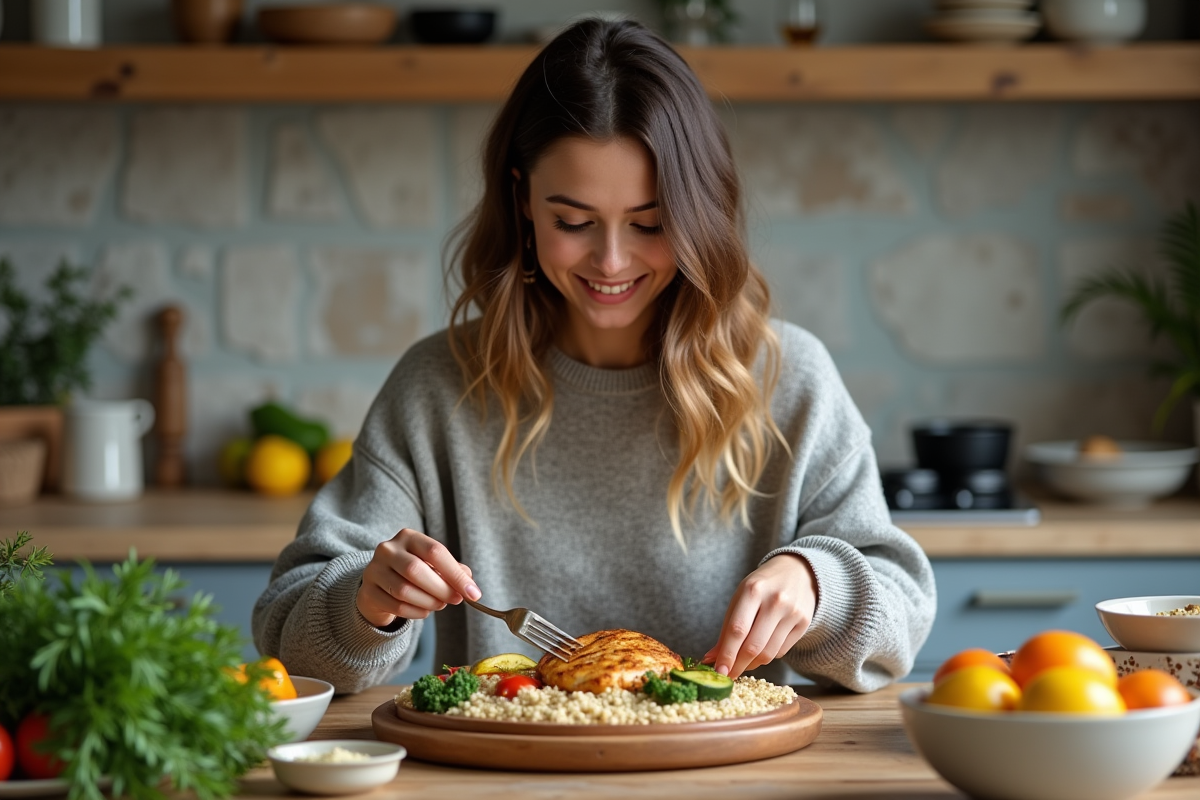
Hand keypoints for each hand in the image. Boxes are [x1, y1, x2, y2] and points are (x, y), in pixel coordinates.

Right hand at [356, 528, 480, 627]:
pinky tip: (424, 611)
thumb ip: (452, 571)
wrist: (380, 585)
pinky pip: (396, 606)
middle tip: (456, 600)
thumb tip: (470, 585)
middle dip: (442, 589)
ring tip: (439, 604)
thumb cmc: (413, 573)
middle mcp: (388, 549)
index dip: (456, 574)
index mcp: (408, 537)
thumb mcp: (433, 565)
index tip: (473, 593)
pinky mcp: (368, 591)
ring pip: (404, 591)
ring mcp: (374, 570)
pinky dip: (416, 612)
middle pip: (416, 570)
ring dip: (429, 602)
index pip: (435, 552)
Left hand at [704, 553, 817, 677]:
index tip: (718, 671)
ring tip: (742, 663)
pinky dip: (767, 656)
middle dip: (738, 666)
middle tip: (728, 675)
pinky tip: (761, 650)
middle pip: (753, 646)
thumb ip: (727, 629)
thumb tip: (711, 659)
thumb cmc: (762, 586)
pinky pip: (781, 651)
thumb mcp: (740, 598)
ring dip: (752, 664)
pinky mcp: (804, 623)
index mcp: (753, 590)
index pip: (737, 630)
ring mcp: (792, 612)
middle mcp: (775, 601)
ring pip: (768, 653)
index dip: (727, 654)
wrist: (798, 571)